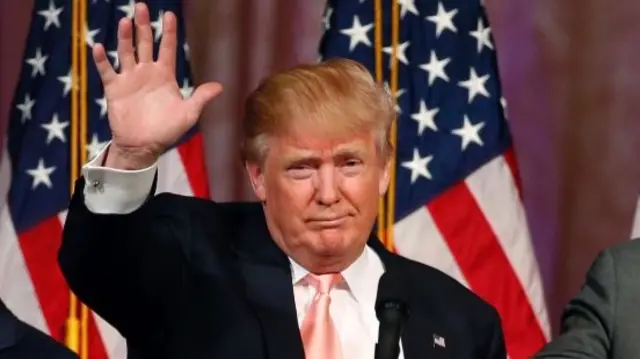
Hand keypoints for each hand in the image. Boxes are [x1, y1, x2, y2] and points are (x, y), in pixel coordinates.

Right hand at [92, 2, 221, 169]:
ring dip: (125, 37)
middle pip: (144, 43)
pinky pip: (107, 71)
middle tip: (141, 6)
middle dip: (144, 25)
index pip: (167, 48)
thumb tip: (220, 86)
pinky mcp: (114, 89)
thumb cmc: (167, 130)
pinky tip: (98, 46)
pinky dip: (102, 60)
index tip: (170, 14)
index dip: (168, 32)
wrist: (143, 146)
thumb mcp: (188, 114)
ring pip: (126, 52)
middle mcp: (146, 72)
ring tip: (126, 21)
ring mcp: (129, 78)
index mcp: (164, 75)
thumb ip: (201, 98)